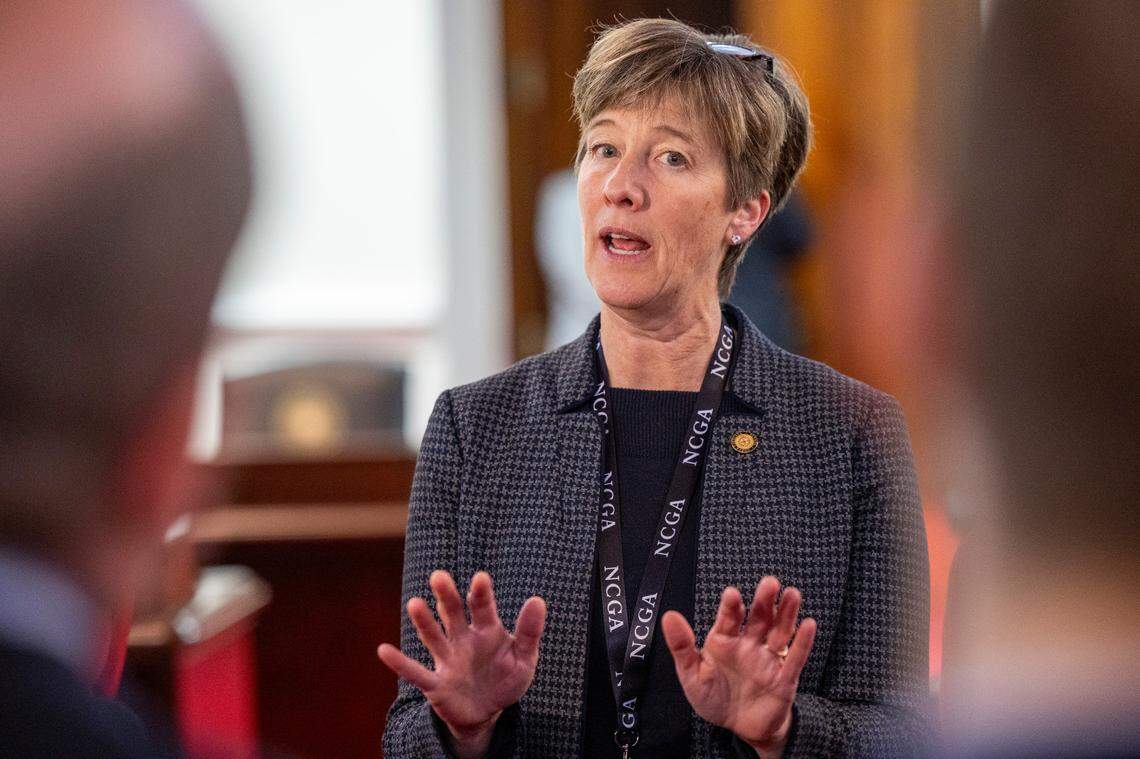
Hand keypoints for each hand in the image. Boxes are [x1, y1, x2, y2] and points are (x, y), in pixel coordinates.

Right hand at [377, 570, 545, 757]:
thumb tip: (538, 600)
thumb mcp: (525, 659)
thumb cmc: (505, 678)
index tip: (480, 578)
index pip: (483, 607)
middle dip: (447, 596)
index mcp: (487, 630)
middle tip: (439, 576)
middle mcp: (463, 639)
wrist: (486, 711)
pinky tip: (383, 650)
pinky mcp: (436, 684)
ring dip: (424, 621)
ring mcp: (448, 660)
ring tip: (414, 603)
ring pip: (433, 637)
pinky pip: (416, 672)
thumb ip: (530, 632)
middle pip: (453, 614)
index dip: (481, 593)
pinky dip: (399, 663)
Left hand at [661, 576, 815, 757]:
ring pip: (780, 632)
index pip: (729, 618)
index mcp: (725, 640)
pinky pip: (795, 658)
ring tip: (792, 594)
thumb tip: (668, 616)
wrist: (738, 727)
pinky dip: (802, 642)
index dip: (732, 606)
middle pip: (759, 618)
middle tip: (769, 582)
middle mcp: (749, 644)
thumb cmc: (714, 697)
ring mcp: (768, 659)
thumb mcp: (692, 675)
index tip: (732, 594)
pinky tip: (808, 625)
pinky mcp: (784, 677)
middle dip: (764, 601)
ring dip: (787, 614)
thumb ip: (682, 647)